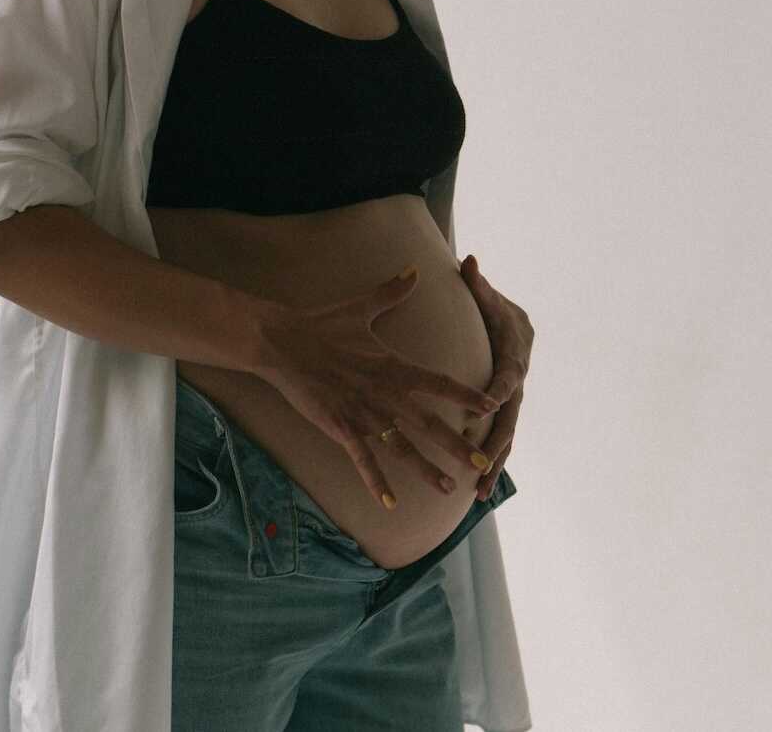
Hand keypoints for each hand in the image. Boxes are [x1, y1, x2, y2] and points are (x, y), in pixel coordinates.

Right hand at [258, 267, 501, 510]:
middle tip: (483, 463)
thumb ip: (391, 291)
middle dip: (458, 444)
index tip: (490, 407)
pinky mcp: (339, 427)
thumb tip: (414, 268)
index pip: (438, 383)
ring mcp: (362, 413)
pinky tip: (391, 502)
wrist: (281, 342)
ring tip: (448, 487)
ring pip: (402, 447)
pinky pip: (362, 459)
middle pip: (429, 424)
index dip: (465, 396)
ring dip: (425, 468)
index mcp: (392, 366)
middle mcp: (383, 393)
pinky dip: (377, 482)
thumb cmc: (321, 324)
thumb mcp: (361, 308)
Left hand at [458, 254, 533, 499]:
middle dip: (495, 447)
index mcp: (513, 359)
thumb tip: (468, 260)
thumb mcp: (489, 297)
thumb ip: (478, 284)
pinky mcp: (504, 413)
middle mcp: (516, 387)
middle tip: (481, 470)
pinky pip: (498, 441)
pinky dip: (491, 462)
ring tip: (477, 494)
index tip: (488, 405)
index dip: (497, 391)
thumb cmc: (497, 310)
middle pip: (508, 421)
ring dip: (493, 465)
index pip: (505, 379)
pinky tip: (476, 488)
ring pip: (505, 439)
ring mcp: (512, 403)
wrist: (516, 325)